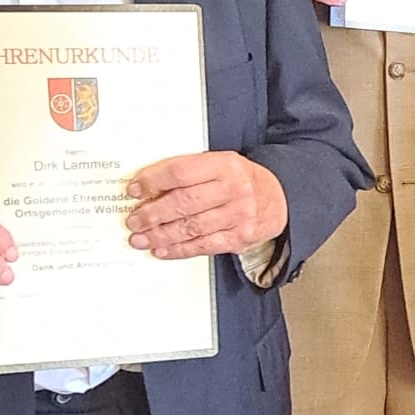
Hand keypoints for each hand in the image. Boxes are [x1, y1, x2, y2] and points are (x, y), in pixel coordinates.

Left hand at [127, 153, 286, 257]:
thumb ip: (190, 172)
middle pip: (184, 202)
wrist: (280, 199)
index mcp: (224, 165)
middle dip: (153, 213)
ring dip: (161, 235)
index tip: (135, 189)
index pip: (181, 172)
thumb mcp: (220, 164)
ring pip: (191, 227)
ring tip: (140, 238)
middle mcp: (233, 190)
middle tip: (134, 220)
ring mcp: (238, 216)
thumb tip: (150, 188)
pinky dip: (179, 250)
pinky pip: (204, 246)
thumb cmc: (242, 181)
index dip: (153, 181)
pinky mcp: (239, 238)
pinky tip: (163, 250)